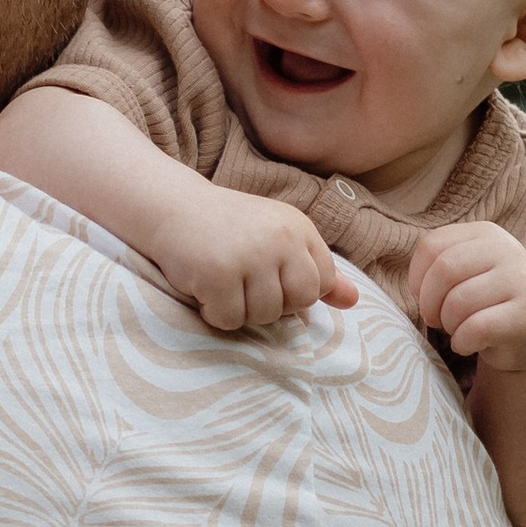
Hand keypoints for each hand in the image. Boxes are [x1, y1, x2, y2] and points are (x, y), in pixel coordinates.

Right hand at [153, 189, 359, 331]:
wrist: (171, 207)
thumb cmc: (227, 228)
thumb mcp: (277, 239)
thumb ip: (314, 269)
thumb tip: (353, 301)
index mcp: (298, 227)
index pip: (320, 283)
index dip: (294, 291)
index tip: (267, 276)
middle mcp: (280, 238)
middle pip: (297, 303)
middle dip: (270, 305)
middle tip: (243, 284)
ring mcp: (249, 256)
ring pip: (263, 315)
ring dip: (239, 309)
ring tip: (222, 282)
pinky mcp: (218, 273)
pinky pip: (229, 319)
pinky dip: (214, 313)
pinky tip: (204, 288)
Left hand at [408, 219, 525, 368]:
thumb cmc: (489, 303)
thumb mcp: (467, 272)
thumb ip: (439, 264)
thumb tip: (415, 285)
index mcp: (486, 234)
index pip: (431, 245)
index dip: (417, 278)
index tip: (426, 298)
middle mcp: (507, 250)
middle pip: (443, 270)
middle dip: (429, 303)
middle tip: (436, 320)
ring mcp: (521, 281)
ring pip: (458, 302)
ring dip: (448, 325)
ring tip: (459, 329)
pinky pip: (475, 329)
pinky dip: (462, 342)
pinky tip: (469, 344)